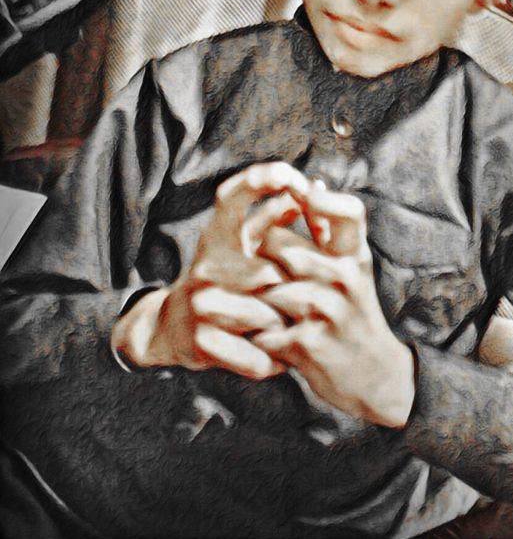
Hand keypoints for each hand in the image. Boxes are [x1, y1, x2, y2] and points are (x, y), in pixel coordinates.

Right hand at [111, 162, 310, 376]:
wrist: (170, 328)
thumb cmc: (223, 279)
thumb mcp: (240, 244)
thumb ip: (275, 217)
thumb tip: (315, 188)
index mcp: (216, 235)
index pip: (232, 196)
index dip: (260, 179)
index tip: (293, 177)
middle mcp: (205, 264)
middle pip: (272, 274)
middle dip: (292, 294)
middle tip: (301, 304)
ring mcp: (200, 302)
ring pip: (268, 316)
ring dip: (284, 328)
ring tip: (286, 331)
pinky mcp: (200, 341)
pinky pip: (257, 355)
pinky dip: (271, 360)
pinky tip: (273, 357)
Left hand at [252, 186, 415, 426]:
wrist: (376, 375)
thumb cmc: (356, 311)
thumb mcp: (352, 268)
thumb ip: (329, 229)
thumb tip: (313, 183)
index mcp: (355, 256)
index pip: (349, 213)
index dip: (323, 200)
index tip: (300, 193)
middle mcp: (344, 279)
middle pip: (282, 245)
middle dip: (254, 249)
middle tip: (234, 254)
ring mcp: (326, 311)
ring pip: (265, 284)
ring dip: (243, 290)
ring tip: (228, 291)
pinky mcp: (306, 344)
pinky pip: (262, 325)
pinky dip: (247, 326)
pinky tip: (240, 326)